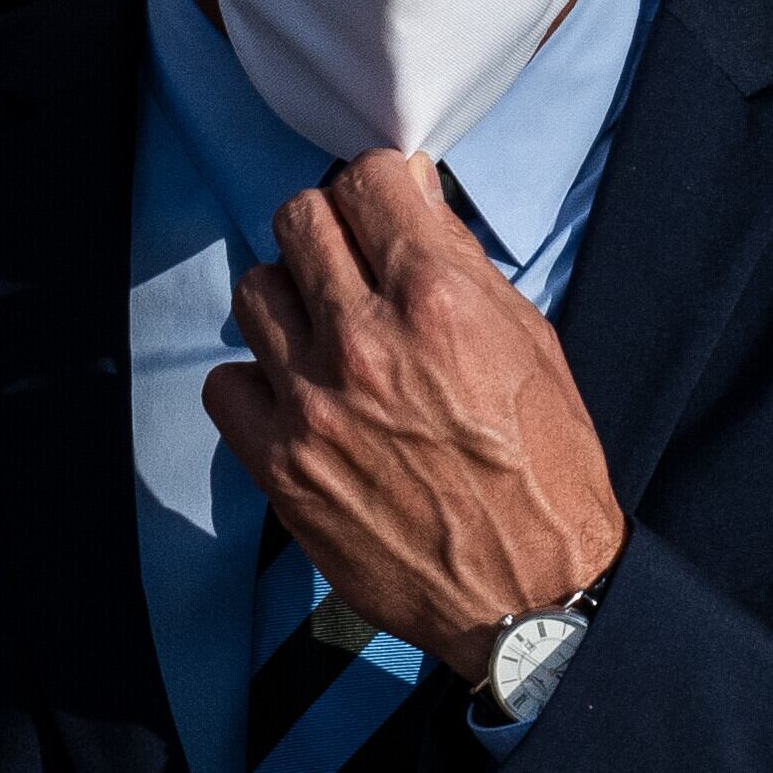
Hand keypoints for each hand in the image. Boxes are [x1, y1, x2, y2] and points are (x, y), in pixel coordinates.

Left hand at [207, 146, 624, 668]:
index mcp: (437, 297)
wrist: (531, 593)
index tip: (384, 215)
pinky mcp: (280, 463)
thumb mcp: (532, 346)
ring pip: (254, 291)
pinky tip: (299, 402)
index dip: (377, 191)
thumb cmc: (546, 470)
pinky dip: (257, 386)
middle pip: (297, 219)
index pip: (365, 179)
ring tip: (326, 340)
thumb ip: (463, 265)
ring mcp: (313, 401)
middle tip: (353, 271)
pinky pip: (226, 382)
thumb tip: (409, 195)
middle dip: (329, 234)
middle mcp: (365, 337)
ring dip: (290, 304)